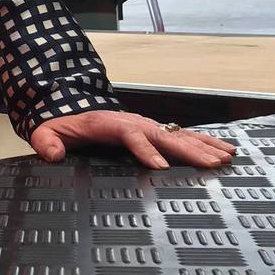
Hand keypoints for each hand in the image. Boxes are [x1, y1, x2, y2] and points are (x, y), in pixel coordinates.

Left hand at [30, 109, 235, 169]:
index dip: (145, 151)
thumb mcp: (47, 132)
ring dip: (203, 146)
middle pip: (163, 136)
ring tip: (226, 158)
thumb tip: (52, 154)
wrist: (69, 107)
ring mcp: (146, 125)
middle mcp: (132, 122)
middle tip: (211, 164)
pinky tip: (225, 150)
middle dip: (188, 150)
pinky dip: (205, 142)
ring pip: (178, 135)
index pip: (130, 135)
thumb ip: (47, 142)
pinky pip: (182, 135)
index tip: (159, 167)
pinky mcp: (154, 131)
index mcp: (108, 124)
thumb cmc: (62, 124)